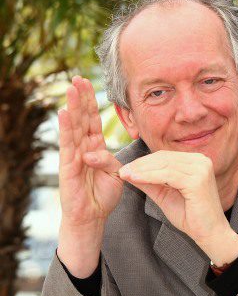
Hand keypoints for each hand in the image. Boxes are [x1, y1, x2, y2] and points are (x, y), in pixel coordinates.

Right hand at [57, 76, 123, 277]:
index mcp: (95, 148)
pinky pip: (67, 145)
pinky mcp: (68, 167)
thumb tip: (102, 151)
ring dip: (72, 108)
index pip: (93, 121)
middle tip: (78, 77)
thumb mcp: (115, 174)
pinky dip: (66, 129)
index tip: (90, 82)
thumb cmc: (102, 196)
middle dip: (80, 99)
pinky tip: (63, 114)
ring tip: (70, 89)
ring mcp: (73, 157)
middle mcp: (82, 149)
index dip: (92, 102)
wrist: (92, 218)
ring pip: (73, 128)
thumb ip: (112, 160)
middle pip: (81, 119)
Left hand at [118, 151, 237, 264]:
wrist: (210, 233)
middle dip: (140, 164)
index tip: (125, 169)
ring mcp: (201, 169)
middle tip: (122, 171)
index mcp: (196, 162)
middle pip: (163, 158)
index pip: (165, 156)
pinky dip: (149, 176)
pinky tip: (135, 179)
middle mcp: (201, 161)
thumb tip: (128, 171)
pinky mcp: (198, 180)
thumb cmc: (191, 216)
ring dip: (141, 170)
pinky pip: (168, 175)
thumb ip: (150, 182)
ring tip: (125, 175)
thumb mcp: (166, 195)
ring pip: (164, 165)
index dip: (143, 161)